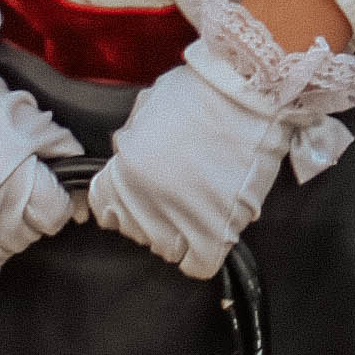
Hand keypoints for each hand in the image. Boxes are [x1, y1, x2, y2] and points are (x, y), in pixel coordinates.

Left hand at [85, 52, 288, 281]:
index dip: (122, 200)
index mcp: (125, 169)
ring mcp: (181, 218)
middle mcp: (146, 200)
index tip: (137, 196)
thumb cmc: (202, 90)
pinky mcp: (216, 229)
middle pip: (135, 231)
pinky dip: (201, 256)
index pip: (105, 209)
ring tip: (196, 209)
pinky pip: (198, 264)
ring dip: (178, 233)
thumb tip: (128, 152)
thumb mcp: (149, 105)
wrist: (250, 92)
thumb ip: (132, 136)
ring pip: (165, 249)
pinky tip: (209, 235)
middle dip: (152, 214)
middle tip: (175, 194)